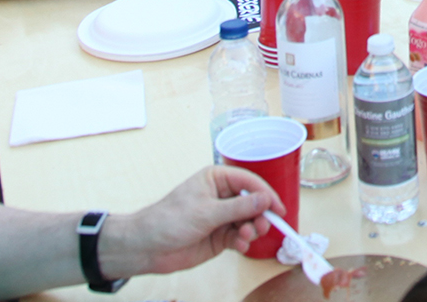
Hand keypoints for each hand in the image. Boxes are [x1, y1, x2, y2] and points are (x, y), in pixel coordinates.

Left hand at [98, 166, 276, 278]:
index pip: (249, 182)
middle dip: (259, 215)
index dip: (266, 194)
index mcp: (217, 179)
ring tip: (245, 237)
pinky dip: (242, 242)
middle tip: (261, 227)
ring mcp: (221, 217)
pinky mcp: (219, 237)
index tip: (279, 209)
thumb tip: (265, 199)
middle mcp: (222, 196)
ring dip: (252, 230)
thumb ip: (239, 207)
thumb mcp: (207, 212)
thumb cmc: (170, 220)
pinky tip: (238, 246)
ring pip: (248, 221)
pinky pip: (239, 237)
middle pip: (253, 202)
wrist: (148, 247)